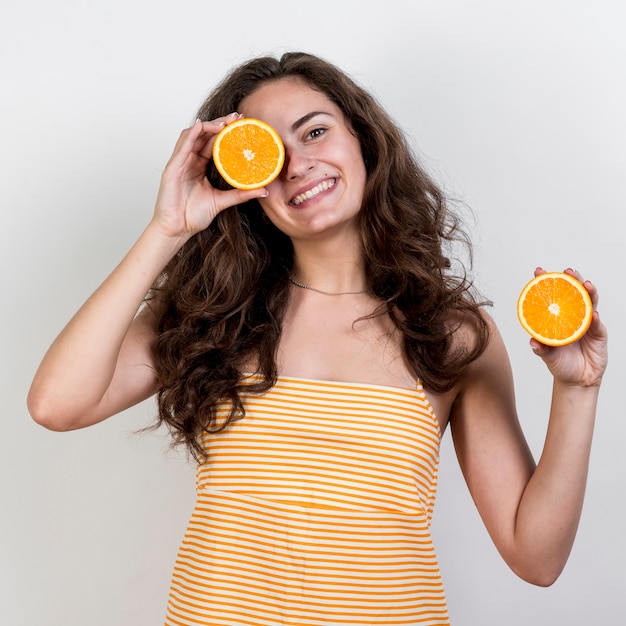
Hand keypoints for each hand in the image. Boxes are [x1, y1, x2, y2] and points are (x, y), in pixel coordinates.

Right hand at [152, 113, 267, 239]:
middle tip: (237, 118)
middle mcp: (189, 161)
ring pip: (193, 135)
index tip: (242, 126)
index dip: (226, 132)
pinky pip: (182, 146)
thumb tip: (263, 191)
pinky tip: (202, 126)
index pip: (213, 143)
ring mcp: (179, 163)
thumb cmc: (192, 216)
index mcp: (199, 166)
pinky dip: (191, 134)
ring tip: (225, 122)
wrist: (177, 230)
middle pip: (204, 135)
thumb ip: (240, 194)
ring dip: (208, 126)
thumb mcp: (222, 201)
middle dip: (220, 123)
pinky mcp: (172, 168)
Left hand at [530, 267, 607, 386]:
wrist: (577, 381)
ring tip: (585, 284)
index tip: (539, 271)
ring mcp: (587, 323)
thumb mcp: (547, 355)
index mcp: (558, 317)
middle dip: (572, 279)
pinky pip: (598, 325)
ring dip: (588, 292)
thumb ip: (541, 348)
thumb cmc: (560, 363)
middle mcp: (573, 316)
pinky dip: (595, 319)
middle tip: (568, 271)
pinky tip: (593, 314)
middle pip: (574, 292)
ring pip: (590, 303)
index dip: (547, 282)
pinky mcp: (599, 334)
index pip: (552, 295)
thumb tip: (533, 342)